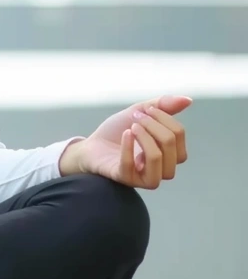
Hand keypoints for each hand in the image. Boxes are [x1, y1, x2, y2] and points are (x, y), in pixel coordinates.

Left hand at [61, 94, 190, 188]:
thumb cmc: (117, 131)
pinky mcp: (125, 179)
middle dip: (154, 127)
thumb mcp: (139, 113)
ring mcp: (144, 176)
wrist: (91, 145)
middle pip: (172, 149)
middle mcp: (161, 168)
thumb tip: (188, 99)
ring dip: (146, 139)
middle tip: (135, 118)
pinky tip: (125, 134)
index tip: (144, 109)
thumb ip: (162, 106)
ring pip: (158, 161)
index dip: (164, 118)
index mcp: (168, 153)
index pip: (179, 136)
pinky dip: (128, 148)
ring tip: (132, 127)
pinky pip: (131, 168)